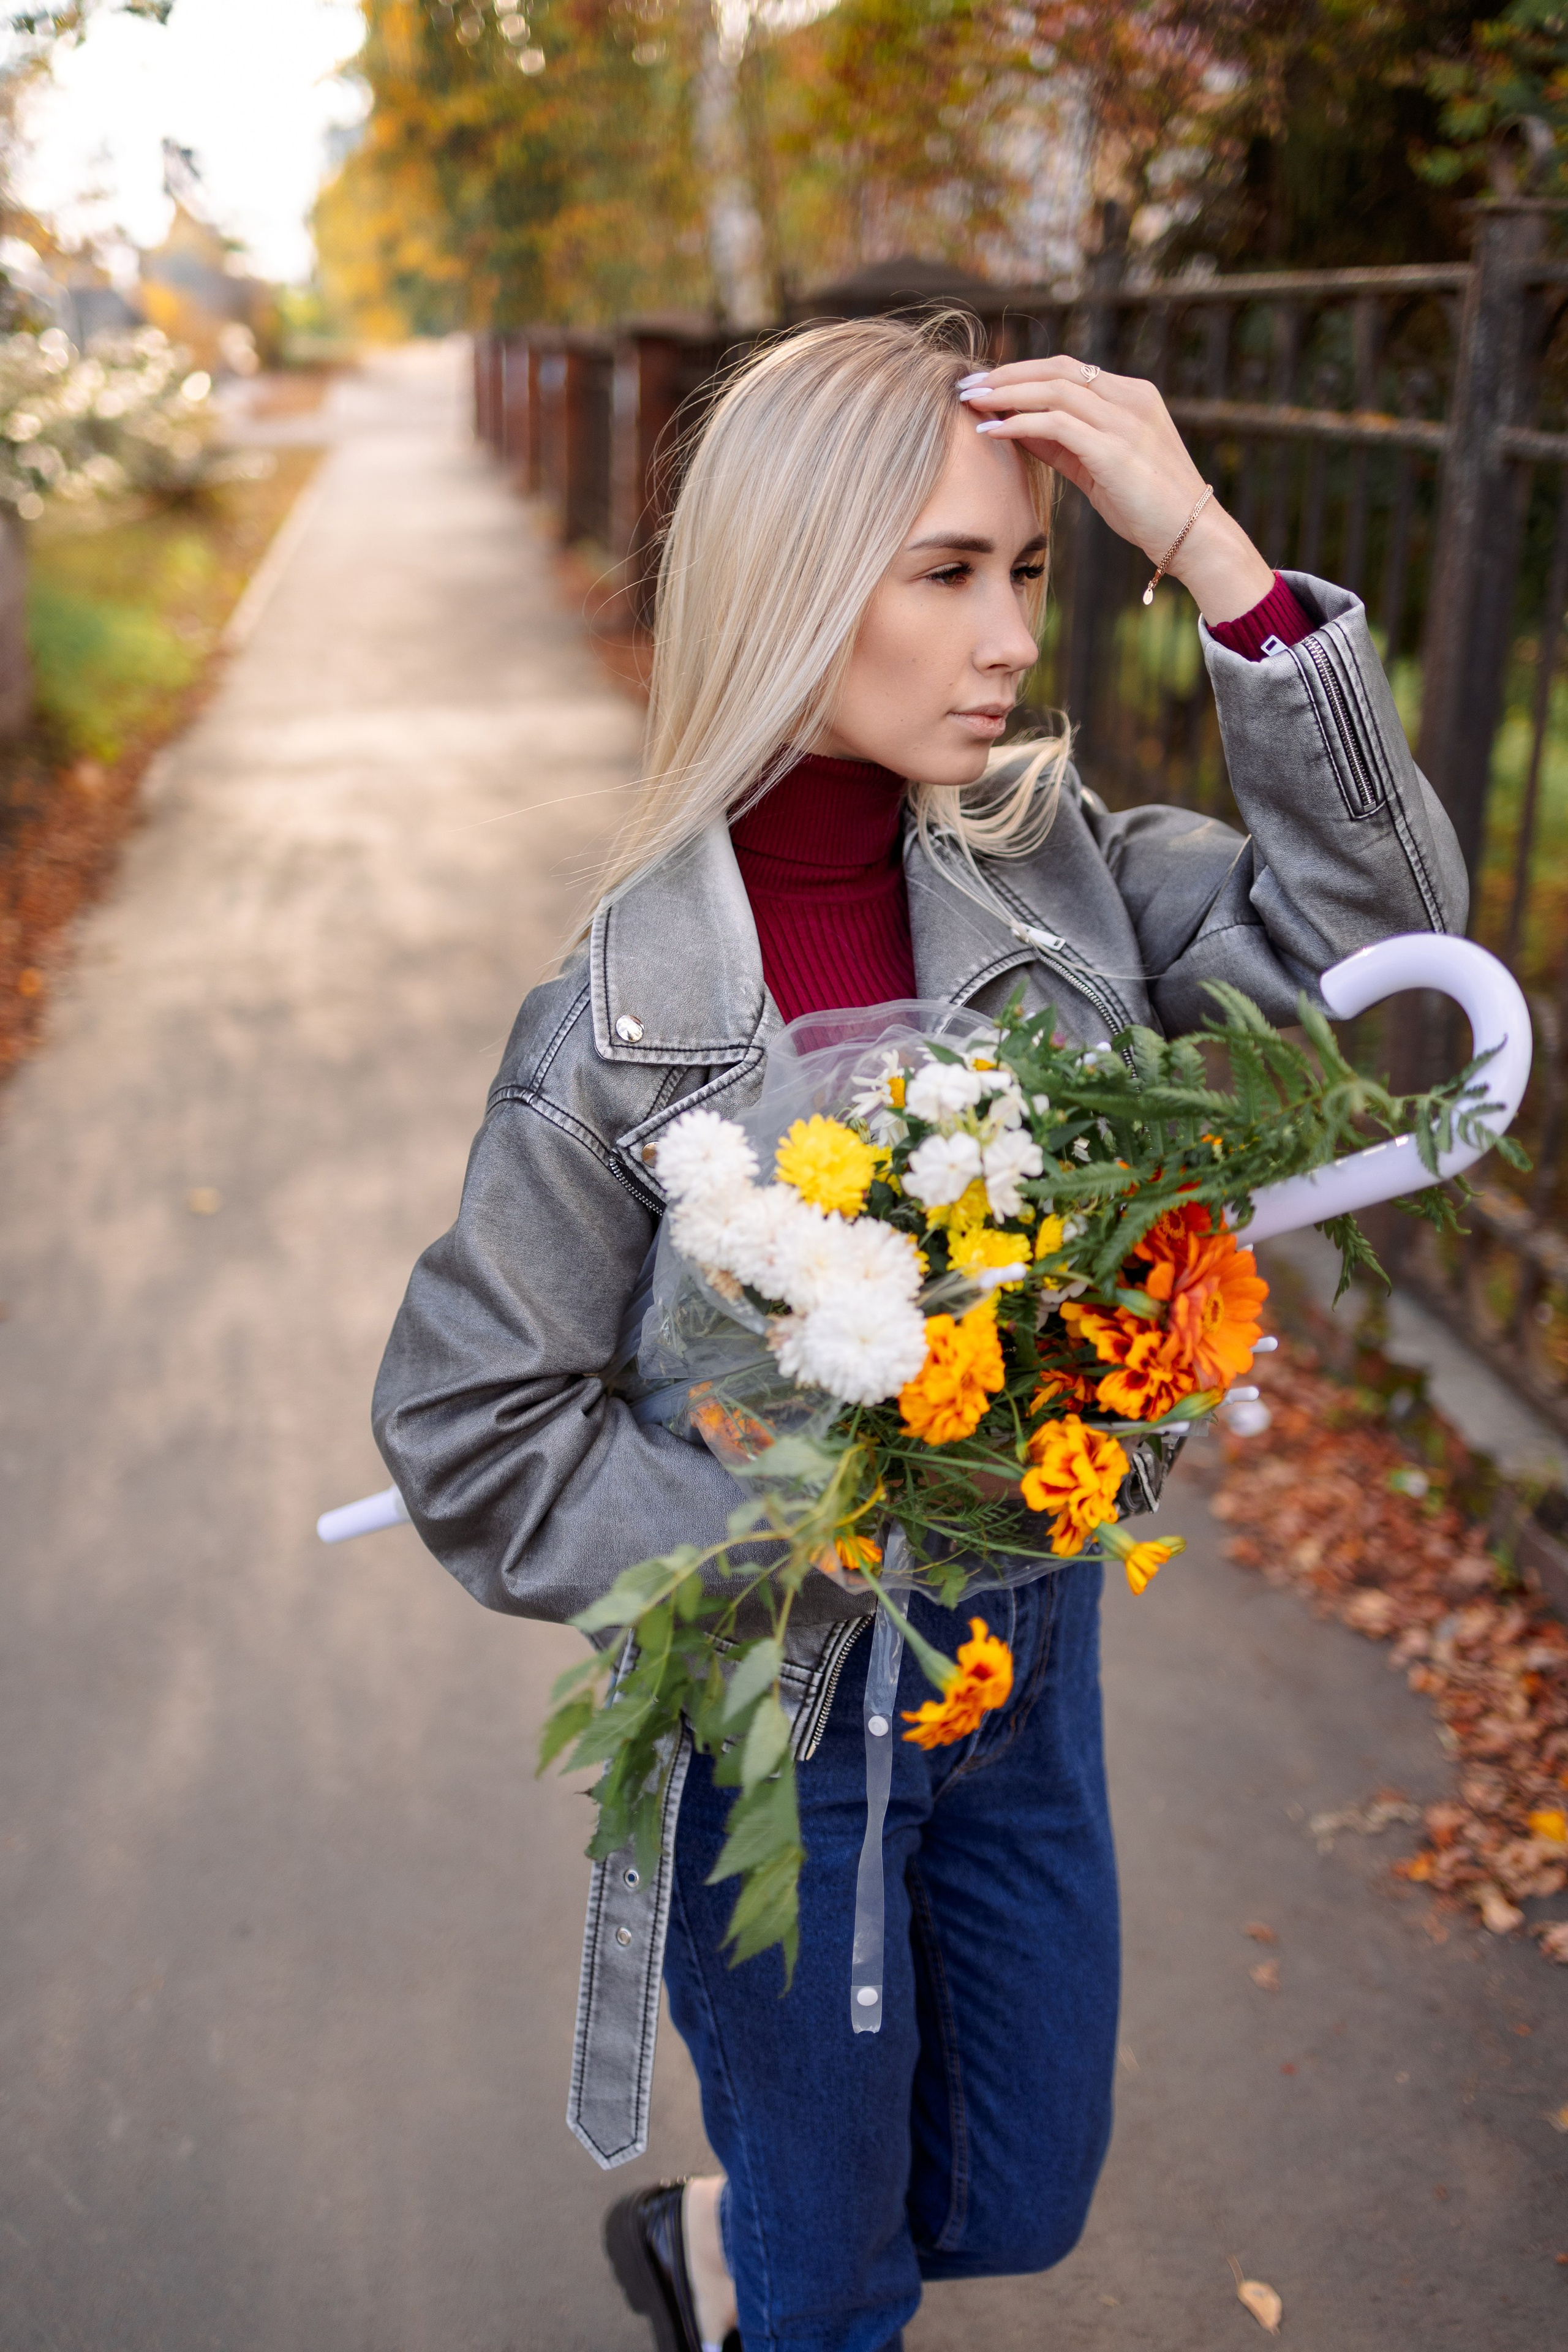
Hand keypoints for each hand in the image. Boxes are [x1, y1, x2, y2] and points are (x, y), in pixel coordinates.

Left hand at [958, 358, 1275, 625]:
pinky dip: (1019, 423)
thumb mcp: (1101, 466)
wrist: (1193, 536)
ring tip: (971, 402)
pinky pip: (1055, 424)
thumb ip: (1065, 442)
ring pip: (1053, 390)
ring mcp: (1124, 421)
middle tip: (968, 384)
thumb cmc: (1148, 508)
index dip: (1024, 373)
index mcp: (1132, 396)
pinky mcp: (1114, 449)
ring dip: (1006, 393)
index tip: (988, 383)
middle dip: (1008, 374)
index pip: (1068, 371)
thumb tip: (1018, 427)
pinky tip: (992, 430)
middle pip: (1057, 370)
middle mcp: (1130, 399)